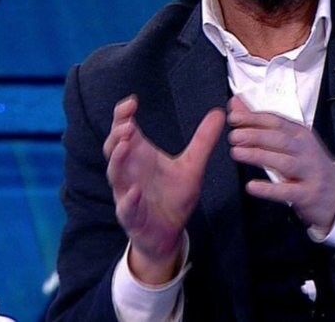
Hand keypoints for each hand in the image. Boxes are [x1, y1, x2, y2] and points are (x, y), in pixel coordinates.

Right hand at [103, 96, 224, 283]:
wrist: (169, 233)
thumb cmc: (174, 197)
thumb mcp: (193, 165)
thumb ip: (203, 140)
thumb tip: (219, 113)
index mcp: (141, 155)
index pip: (125, 130)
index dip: (124, 115)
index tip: (132, 101)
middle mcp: (130, 171)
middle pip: (114, 148)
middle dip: (117, 134)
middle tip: (127, 123)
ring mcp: (127, 193)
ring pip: (115, 174)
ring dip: (118, 159)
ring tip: (126, 144)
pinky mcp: (131, 216)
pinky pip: (125, 207)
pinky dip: (128, 199)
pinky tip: (135, 191)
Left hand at [227, 96, 334, 232]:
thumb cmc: (308, 164)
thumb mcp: (289, 141)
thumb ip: (260, 124)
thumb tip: (237, 104)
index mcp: (300, 134)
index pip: (276, 122)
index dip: (255, 118)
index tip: (234, 117)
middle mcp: (305, 150)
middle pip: (280, 139)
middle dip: (256, 135)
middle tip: (234, 136)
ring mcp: (308, 172)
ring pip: (284, 162)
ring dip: (259, 156)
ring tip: (238, 153)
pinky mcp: (307, 194)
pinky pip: (287, 191)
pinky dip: (269, 189)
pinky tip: (252, 186)